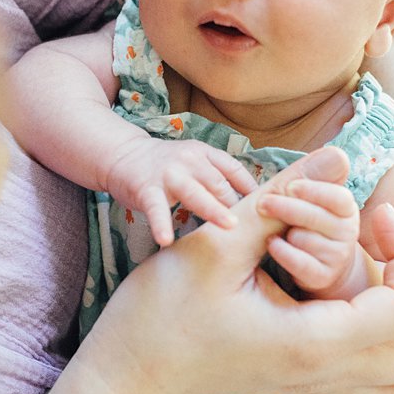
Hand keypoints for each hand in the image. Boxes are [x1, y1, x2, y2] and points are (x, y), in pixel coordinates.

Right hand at [77, 150, 393, 393]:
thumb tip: (340, 156)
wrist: (124, 375)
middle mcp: (324, 375)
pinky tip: (387, 339)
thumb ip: (283, 198)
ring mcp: (311, 391)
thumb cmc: (161, 311)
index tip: (375, 214)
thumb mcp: (219, 242)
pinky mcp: (297, 393)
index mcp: (315, 342)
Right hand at [103, 137, 257, 245]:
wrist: (122, 155)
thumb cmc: (165, 166)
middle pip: (220, 184)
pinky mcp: (146, 188)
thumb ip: (219, 177)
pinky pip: (156, 209)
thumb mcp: (195, 161)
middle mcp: (190, 160)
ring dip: (213, 211)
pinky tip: (166, 240)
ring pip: (196, 193)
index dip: (254, 190)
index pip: (235, 171)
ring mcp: (168, 174)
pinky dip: (161, 224)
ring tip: (229, 228)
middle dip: (238, 206)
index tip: (271, 209)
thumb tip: (255, 203)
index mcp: (205, 153)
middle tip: (258, 229)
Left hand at [255, 147, 361, 295]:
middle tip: (263, 204)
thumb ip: (311, 178)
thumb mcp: (306, 198)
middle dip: (287, 208)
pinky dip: (282, 252)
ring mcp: (337, 256)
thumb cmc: (305, 222)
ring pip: (305, 239)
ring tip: (274, 231)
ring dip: (285, 234)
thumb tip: (336, 153)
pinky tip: (271, 244)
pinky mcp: (323, 278)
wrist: (316, 264)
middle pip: (317, 217)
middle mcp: (347, 231)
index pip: (338, 197)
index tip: (290, 187)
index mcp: (345, 206)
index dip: (313, 191)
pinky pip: (300, 263)